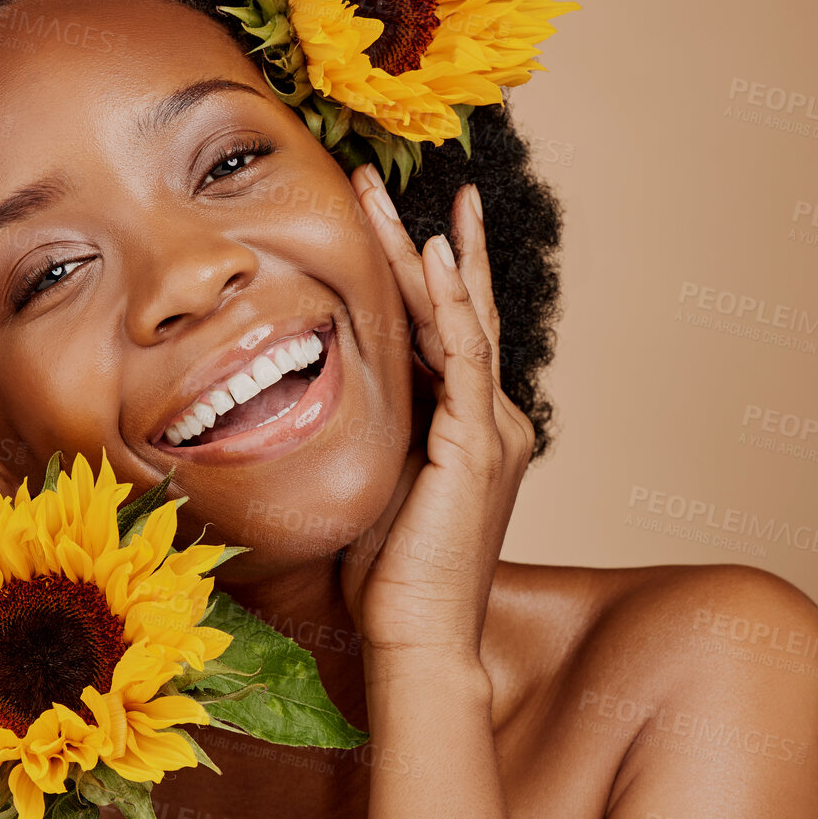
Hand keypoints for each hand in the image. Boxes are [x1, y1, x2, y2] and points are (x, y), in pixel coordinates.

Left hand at [340, 164, 535, 660]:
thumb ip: (375, 424)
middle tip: (380, 181)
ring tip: (387, 196)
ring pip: (459, 317)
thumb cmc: (389, 572)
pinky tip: (434, 253)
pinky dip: (452, 302)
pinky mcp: (478, 444)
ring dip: (423, 250)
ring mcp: (491, 428)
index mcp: (468, 425)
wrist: (415, 636)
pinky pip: (465, 356)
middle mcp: (491, 417)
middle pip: (459, 308)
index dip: (424, 271)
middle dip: (421, 240)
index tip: (395, 217)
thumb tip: (326, 379)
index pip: (449, 329)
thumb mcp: (376, 475)